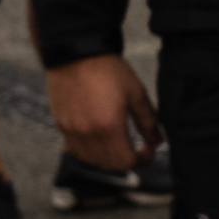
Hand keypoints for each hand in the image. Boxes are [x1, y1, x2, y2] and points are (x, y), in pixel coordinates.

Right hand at [45, 53, 161, 174]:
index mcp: (109, 126)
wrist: (75, 53)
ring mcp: (71, 131)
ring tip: (120, 145)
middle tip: (139, 150)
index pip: (127, 162)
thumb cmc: (108, 70)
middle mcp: (87, 134)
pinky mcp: (60, 125)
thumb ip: (149, 121)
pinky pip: (75, 151)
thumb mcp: (136, 93)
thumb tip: (158, 141)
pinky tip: (100, 141)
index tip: (150, 151)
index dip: (143, 161)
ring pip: (91, 161)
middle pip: (110, 165)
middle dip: (128, 162)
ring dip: (109, 160)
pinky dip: (90, 153)